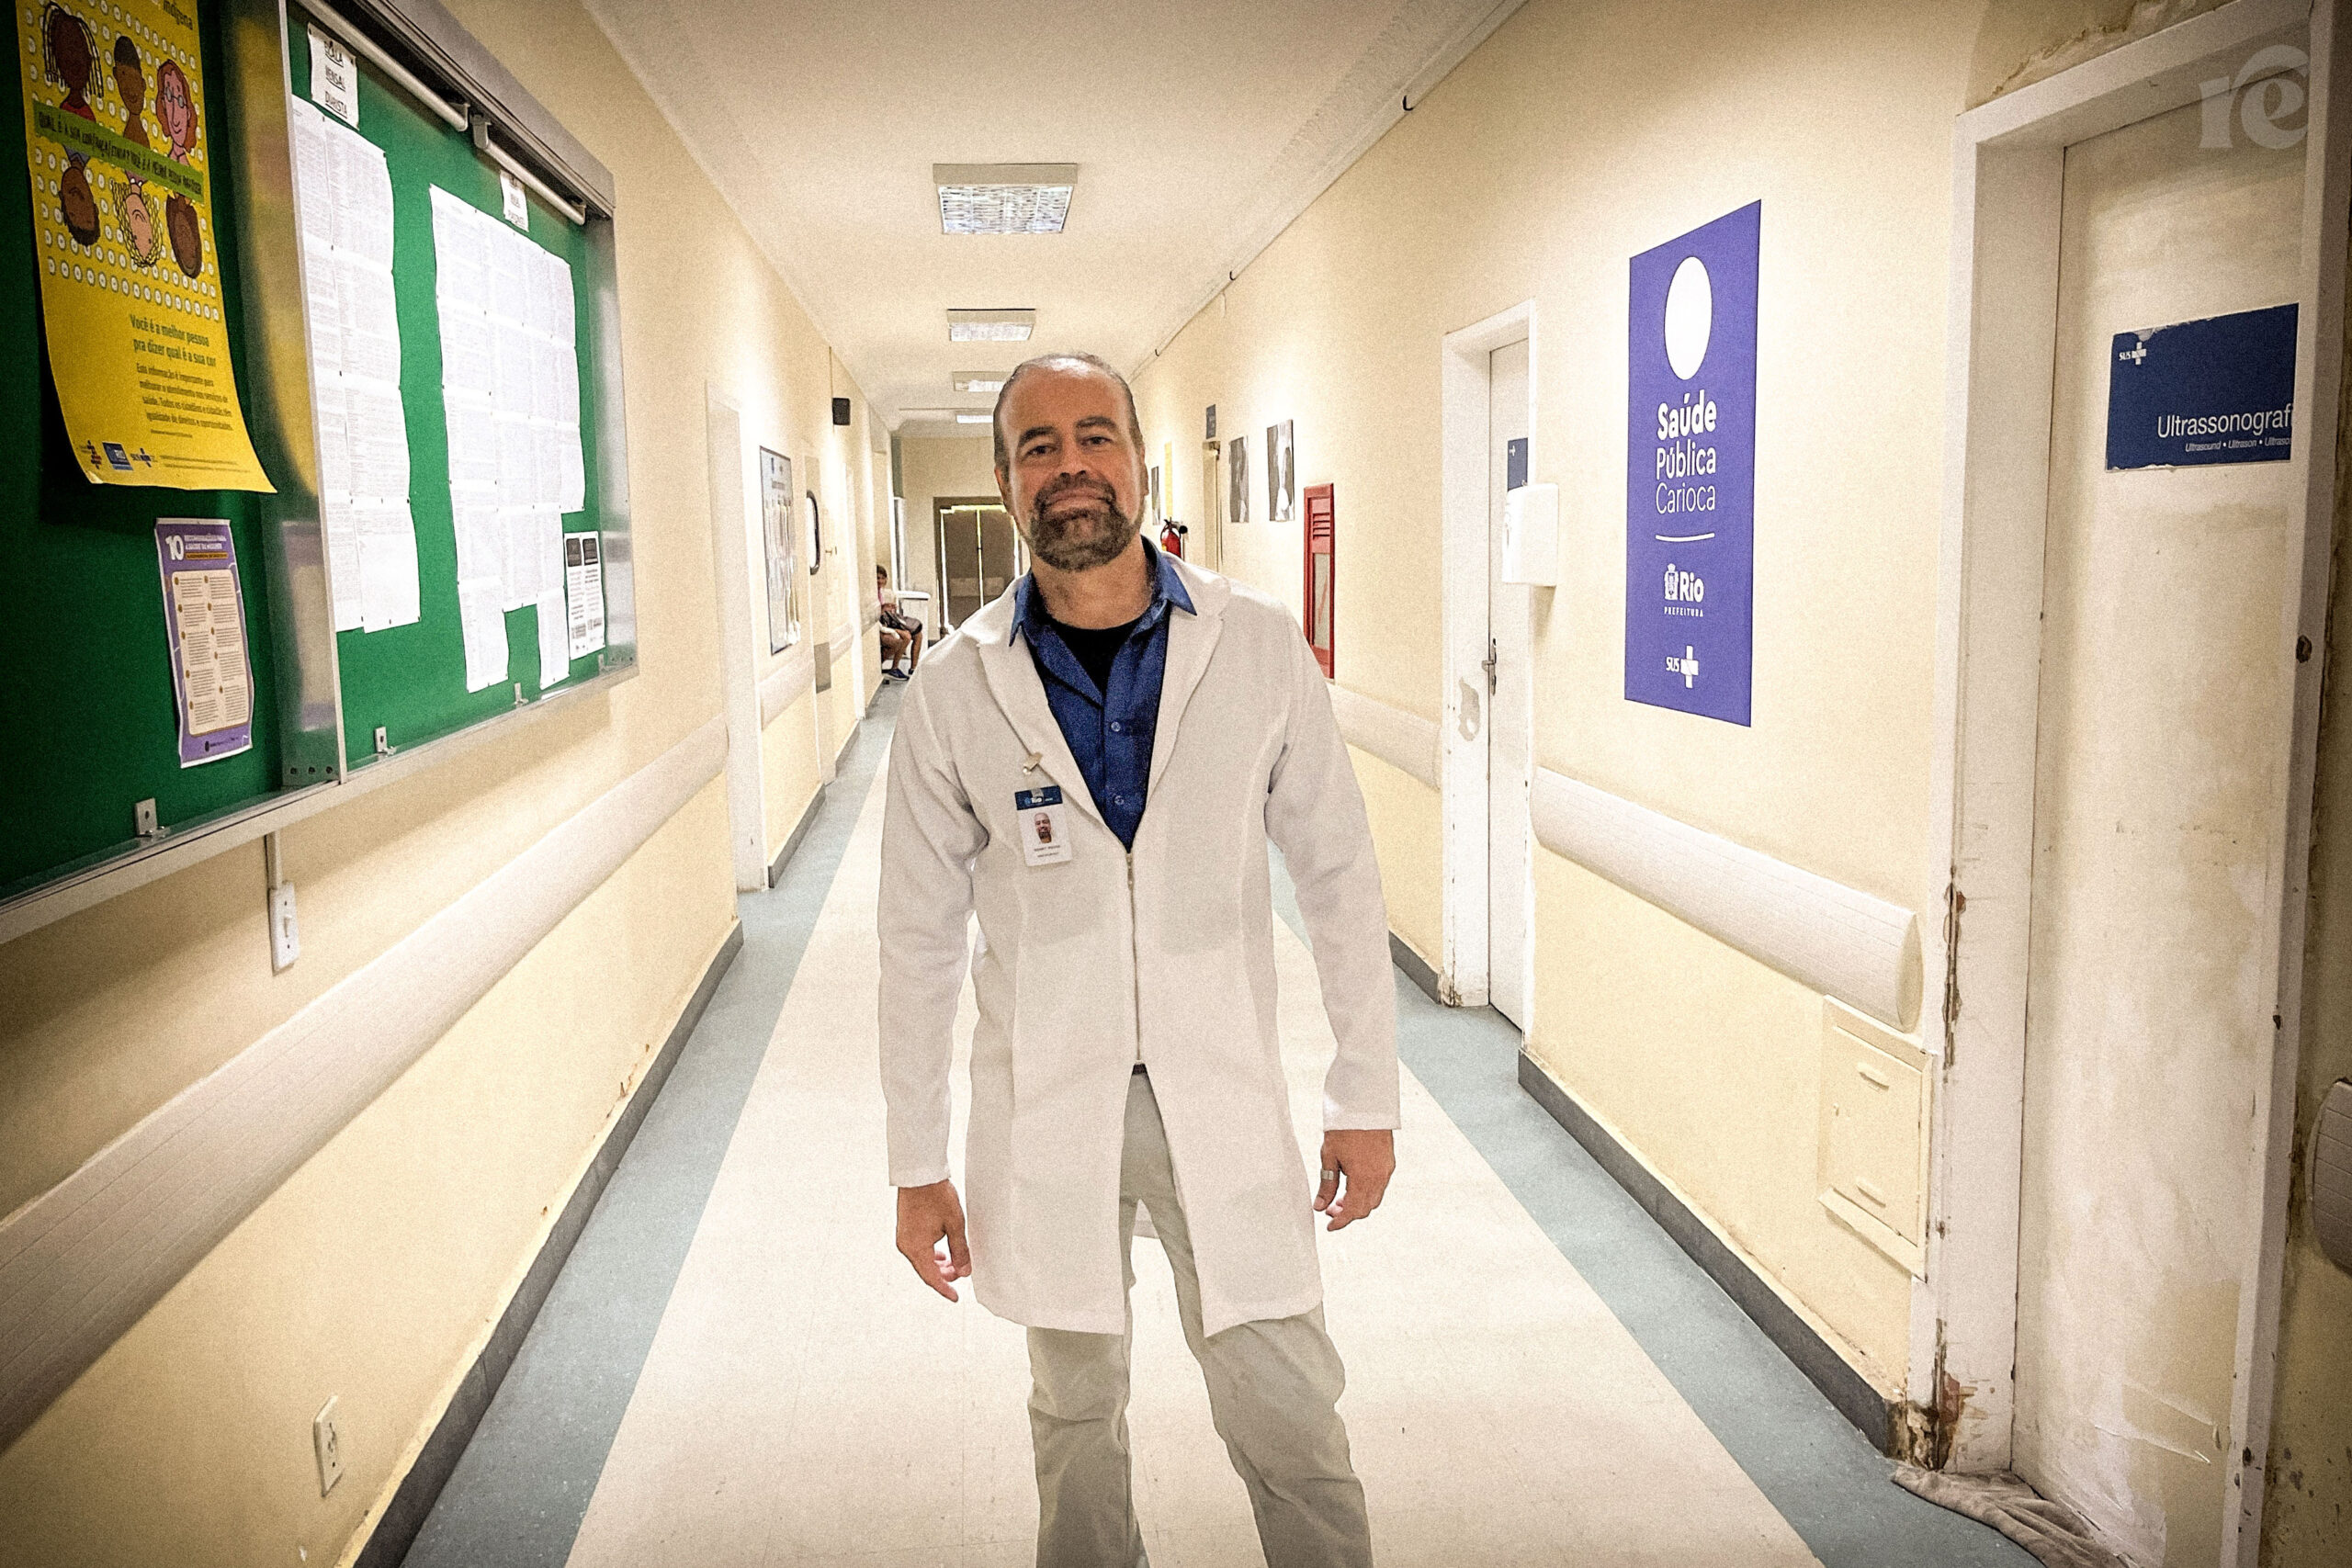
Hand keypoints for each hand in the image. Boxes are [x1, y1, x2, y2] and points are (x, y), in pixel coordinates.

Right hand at [896, 1179, 971, 1300]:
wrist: (919, 1174)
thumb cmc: (936, 1196)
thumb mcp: (954, 1224)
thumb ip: (960, 1250)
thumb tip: (965, 1271)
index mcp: (916, 1248)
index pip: (931, 1277)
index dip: (944, 1289)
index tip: (955, 1297)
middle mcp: (906, 1245)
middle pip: (925, 1270)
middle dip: (943, 1275)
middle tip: (960, 1273)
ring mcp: (903, 1237)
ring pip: (922, 1260)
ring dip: (938, 1264)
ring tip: (954, 1262)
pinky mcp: (905, 1229)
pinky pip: (917, 1250)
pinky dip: (930, 1254)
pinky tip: (941, 1251)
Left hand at [1314, 1129, 1394, 1230]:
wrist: (1364, 1106)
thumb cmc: (1344, 1128)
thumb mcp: (1329, 1158)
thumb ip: (1326, 1185)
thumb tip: (1320, 1206)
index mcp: (1363, 1178)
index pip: (1352, 1211)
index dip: (1340, 1222)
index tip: (1329, 1226)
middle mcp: (1379, 1177)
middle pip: (1365, 1208)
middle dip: (1348, 1213)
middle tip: (1330, 1210)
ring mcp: (1386, 1170)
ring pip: (1374, 1198)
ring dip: (1358, 1203)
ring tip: (1340, 1198)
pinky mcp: (1389, 1163)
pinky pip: (1380, 1186)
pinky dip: (1367, 1192)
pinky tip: (1353, 1185)